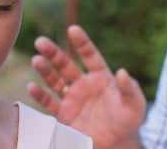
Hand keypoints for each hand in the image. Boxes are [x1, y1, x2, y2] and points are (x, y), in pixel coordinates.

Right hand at [28, 25, 145, 148]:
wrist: (117, 143)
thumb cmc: (129, 120)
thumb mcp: (135, 103)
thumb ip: (129, 87)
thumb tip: (122, 72)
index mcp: (101, 77)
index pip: (89, 55)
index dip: (82, 42)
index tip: (73, 29)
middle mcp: (84, 84)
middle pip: (66, 64)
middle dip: (53, 53)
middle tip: (40, 42)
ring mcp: (73, 98)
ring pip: (55, 81)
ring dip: (45, 71)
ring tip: (36, 60)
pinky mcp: (64, 114)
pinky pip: (49, 103)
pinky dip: (40, 95)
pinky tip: (32, 86)